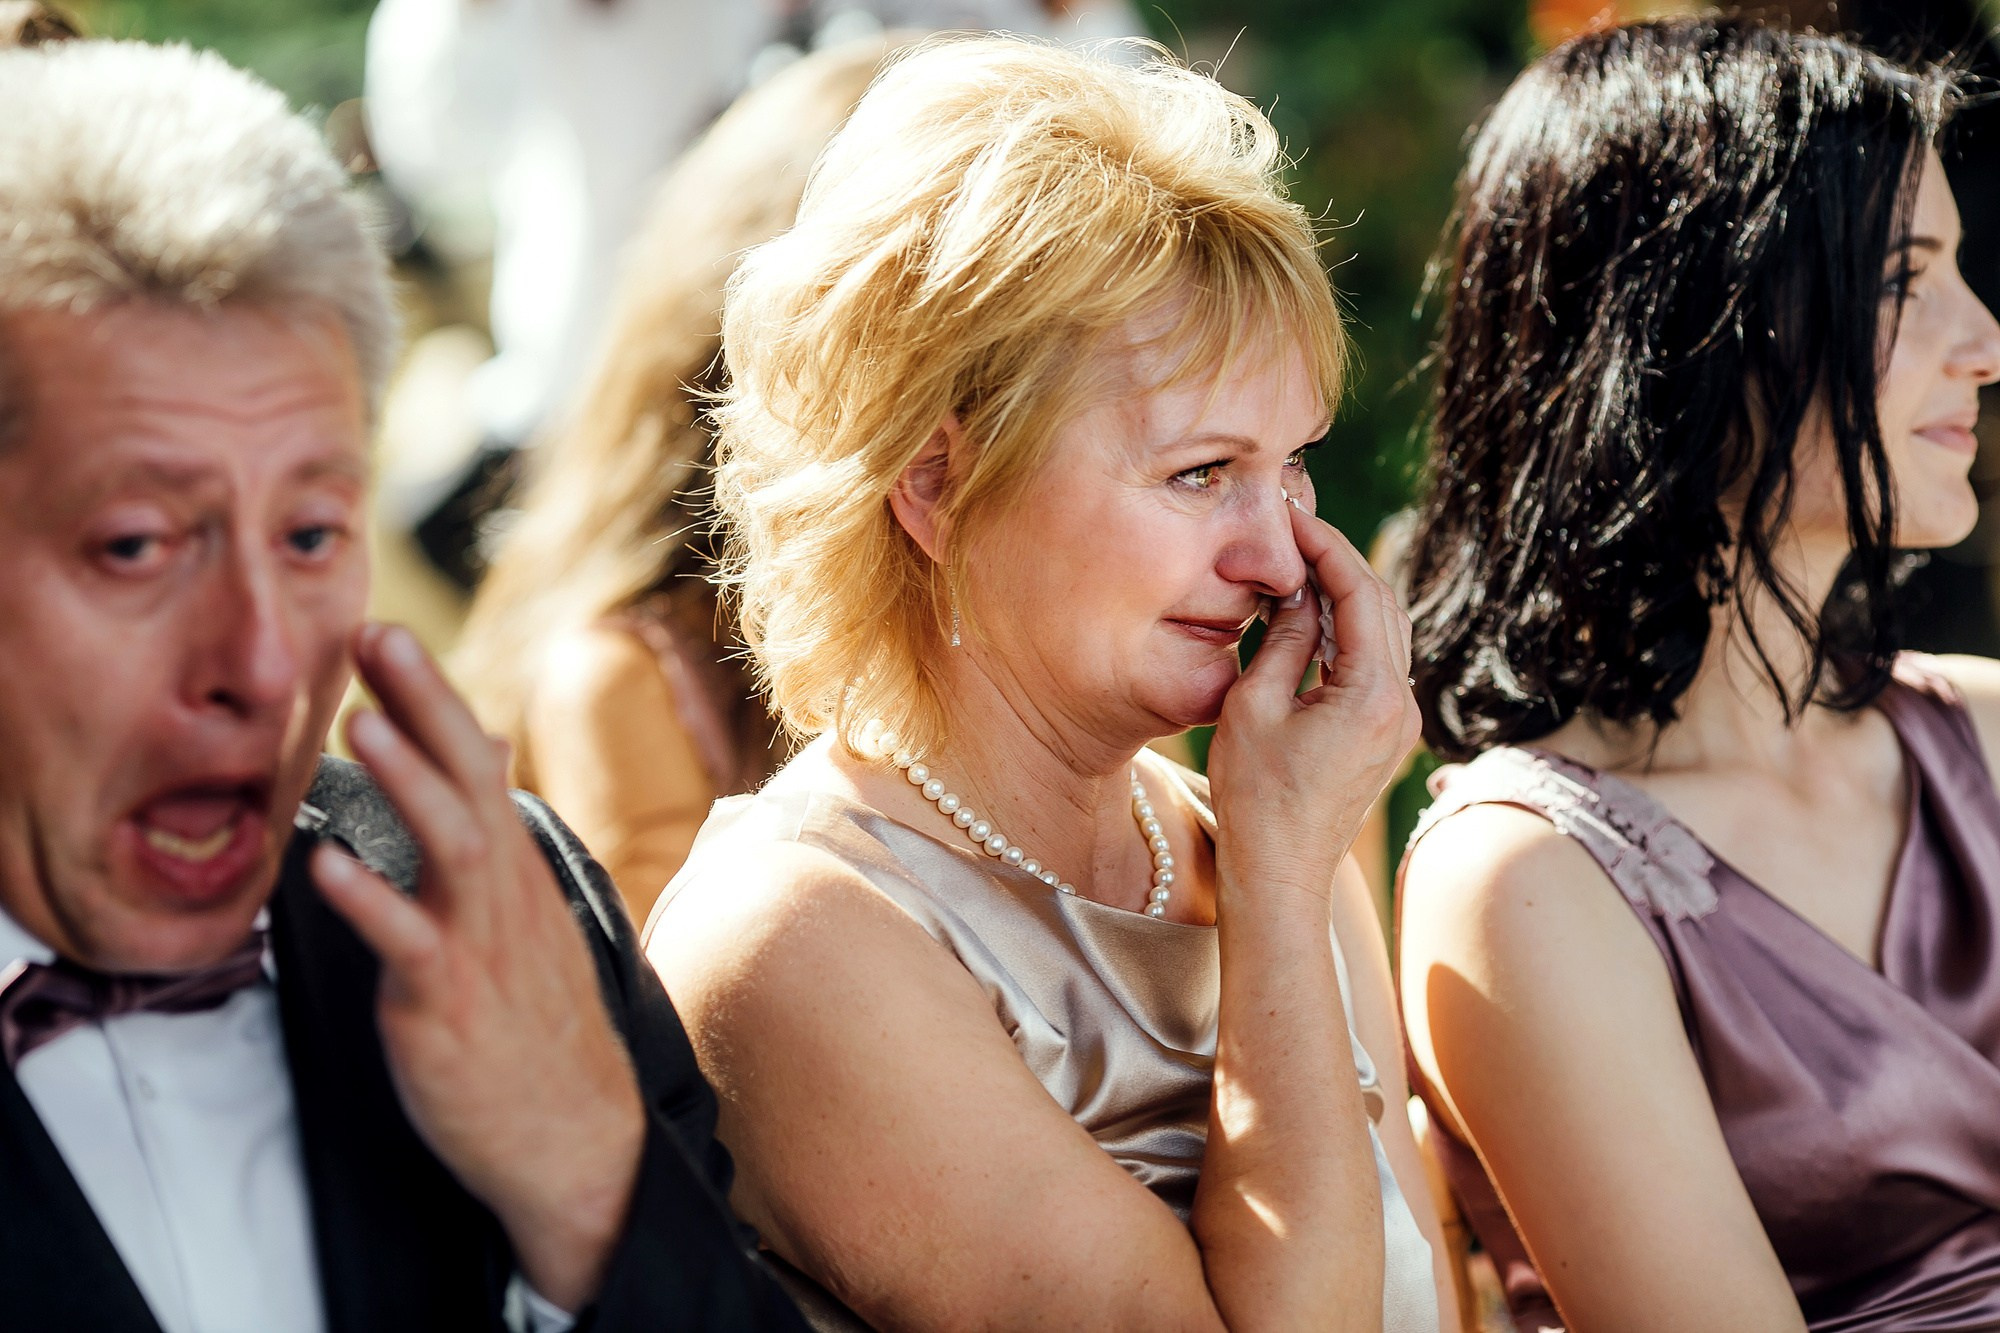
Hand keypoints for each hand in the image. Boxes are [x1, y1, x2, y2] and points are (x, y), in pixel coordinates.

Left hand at [311, 623, 643, 1311]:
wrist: (576, 1134)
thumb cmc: (536, 1027)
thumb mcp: (523, 920)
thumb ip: (492, 840)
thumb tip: (482, 753)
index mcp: (514, 872)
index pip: (478, 763)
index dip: (433, 698)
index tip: (385, 635)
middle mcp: (504, 895)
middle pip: (470, 780)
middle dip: (425, 704)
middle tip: (377, 633)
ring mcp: (480, 948)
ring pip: (452, 849)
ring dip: (407, 783)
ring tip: (357, 726)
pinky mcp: (449, 1006)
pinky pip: (410, 947)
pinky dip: (369, 903)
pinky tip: (322, 869)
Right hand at [1207, 504, 1417, 902]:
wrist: (1279, 872)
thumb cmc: (1257, 797)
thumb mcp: (1254, 706)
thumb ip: (1285, 639)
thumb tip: (1299, 590)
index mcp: (1374, 694)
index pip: (1361, 592)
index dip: (1327, 545)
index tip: (1293, 516)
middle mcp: (1401, 704)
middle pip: (1382, 605)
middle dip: (1340, 561)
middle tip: (1296, 530)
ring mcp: (1399, 722)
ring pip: (1385, 633)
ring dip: (1347, 594)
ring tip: (1300, 565)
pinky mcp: (1386, 735)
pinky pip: (1377, 664)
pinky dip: (1349, 631)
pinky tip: (1313, 617)